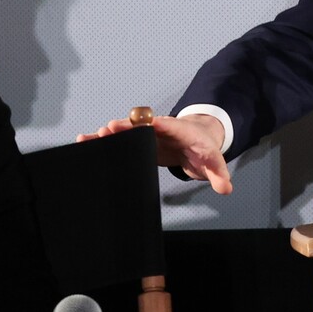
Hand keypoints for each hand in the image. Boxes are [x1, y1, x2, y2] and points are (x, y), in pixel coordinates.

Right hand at [80, 113, 232, 193]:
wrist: (198, 142)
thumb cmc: (204, 149)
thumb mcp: (215, 162)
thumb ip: (219, 175)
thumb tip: (225, 187)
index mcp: (181, 131)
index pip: (169, 125)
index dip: (156, 124)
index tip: (144, 124)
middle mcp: (161, 129)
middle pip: (142, 125)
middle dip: (126, 126)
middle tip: (108, 128)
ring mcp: (149, 135)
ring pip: (127, 131)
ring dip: (109, 134)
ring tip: (88, 137)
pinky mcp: (140, 143)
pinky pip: (122, 140)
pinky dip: (106, 141)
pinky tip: (87, 142)